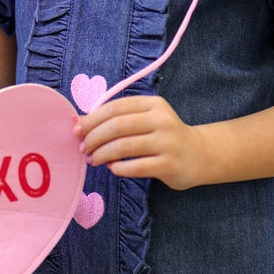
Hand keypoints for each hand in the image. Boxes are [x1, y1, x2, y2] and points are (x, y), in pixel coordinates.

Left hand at [73, 95, 204, 190]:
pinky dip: (118, 168)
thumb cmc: (161, 136)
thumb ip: (115, 118)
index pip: (115, 108)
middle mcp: (162, 120)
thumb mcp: (144, 120)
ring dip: (102, 154)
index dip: (91, 119)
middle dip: (94, 138)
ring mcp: (167, 142)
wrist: (197, 155)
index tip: (77, 131)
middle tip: (83, 149)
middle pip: (117, 126)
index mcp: (153, 104)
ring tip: (93, 160)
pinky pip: (135, 167)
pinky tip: (112, 168)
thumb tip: (77, 121)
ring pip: (123, 146)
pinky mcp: (169, 164)